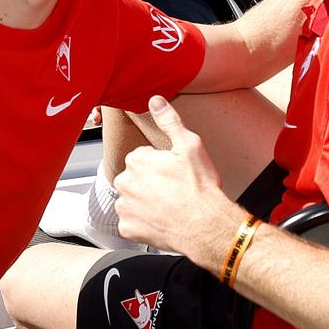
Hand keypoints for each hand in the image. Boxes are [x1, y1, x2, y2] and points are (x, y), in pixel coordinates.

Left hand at [113, 96, 233, 255]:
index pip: (142, 156)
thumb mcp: (189, 145)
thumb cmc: (199, 186)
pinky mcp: (127, 228)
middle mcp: (124, 182)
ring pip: (132, 199)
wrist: (204, 225)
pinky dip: (143, 222)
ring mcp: (124, 207)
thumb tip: (155, 100)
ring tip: (169, 205)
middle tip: (173, 189)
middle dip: (149, 182)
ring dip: (145, 202)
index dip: (160, 164)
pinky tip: (161, 220)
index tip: (174, 172)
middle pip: (135, 178)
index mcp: (136, 160)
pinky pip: (131, 222)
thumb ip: (169, 120)